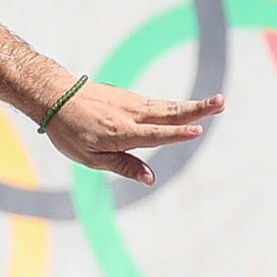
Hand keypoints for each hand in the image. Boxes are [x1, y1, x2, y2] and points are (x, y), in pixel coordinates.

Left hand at [39, 79, 224, 185]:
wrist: (55, 96)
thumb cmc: (70, 132)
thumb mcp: (90, 157)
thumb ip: (123, 166)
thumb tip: (150, 179)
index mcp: (121, 133)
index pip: (155, 134)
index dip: (177, 134)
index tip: (198, 129)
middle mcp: (130, 115)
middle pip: (169, 113)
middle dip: (198, 109)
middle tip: (221, 102)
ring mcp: (131, 103)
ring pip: (166, 106)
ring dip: (192, 105)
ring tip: (216, 103)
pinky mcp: (129, 98)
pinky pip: (156, 104)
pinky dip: (174, 106)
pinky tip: (187, 108)